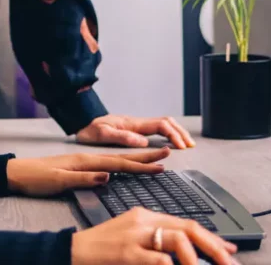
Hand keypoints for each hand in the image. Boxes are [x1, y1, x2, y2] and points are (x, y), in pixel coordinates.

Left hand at [6, 148, 169, 196]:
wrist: (16, 172)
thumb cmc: (35, 177)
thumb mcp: (57, 180)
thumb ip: (83, 178)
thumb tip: (108, 176)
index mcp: (85, 162)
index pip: (119, 163)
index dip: (141, 165)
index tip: (160, 165)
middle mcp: (87, 159)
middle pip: (122, 158)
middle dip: (146, 157)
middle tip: (167, 155)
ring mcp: (83, 162)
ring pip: (116, 160)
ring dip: (137, 159)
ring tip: (154, 158)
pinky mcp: (79, 166)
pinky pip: (107, 164)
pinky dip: (121, 164)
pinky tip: (125, 166)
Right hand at [71, 209, 239, 264]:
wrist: (72, 251)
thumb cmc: (102, 250)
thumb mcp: (131, 239)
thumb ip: (157, 242)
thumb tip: (185, 254)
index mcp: (146, 215)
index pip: (186, 223)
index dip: (212, 239)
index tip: (229, 252)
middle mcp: (143, 221)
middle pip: (188, 228)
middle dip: (214, 247)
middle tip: (229, 263)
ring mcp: (135, 236)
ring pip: (177, 240)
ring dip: (196, 259)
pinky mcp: (126, 252)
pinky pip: (160, 260)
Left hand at [77, 115, 195, 149]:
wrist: (80, 121)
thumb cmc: (88, 129)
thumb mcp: (102, 134)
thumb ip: (122, 137)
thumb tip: (144, 142)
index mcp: (133, 123)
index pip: (161, 126)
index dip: (173, 135)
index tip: (181, 148)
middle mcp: (137, 122)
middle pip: (166, 122)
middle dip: (180, 132)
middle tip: (190, 146)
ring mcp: (136, 125)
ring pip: (163, 123)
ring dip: (176, 131)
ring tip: (186, 143)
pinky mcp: (133, 129)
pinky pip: (156, 128)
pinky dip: (168, 133)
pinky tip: (171, 141)